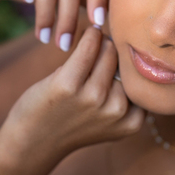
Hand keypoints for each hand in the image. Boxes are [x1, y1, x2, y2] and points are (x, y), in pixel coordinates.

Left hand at [0, 27, 144, 174]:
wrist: (33, 142)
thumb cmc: (72, 123)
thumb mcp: (107, 117)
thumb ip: (122, 92)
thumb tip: (128, 43)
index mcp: (131, 121)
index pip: (141, 79)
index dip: (129, 67)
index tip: (117, 67)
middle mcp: (116, 110)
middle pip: (126, 62)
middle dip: (115, 54)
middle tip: (99, 57)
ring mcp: (92, 98)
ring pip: (109, 51)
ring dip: (101, 42)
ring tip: (92, 46)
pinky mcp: (68, 85)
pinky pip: (89, 46)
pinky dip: (90, 35)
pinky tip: (89, 32)